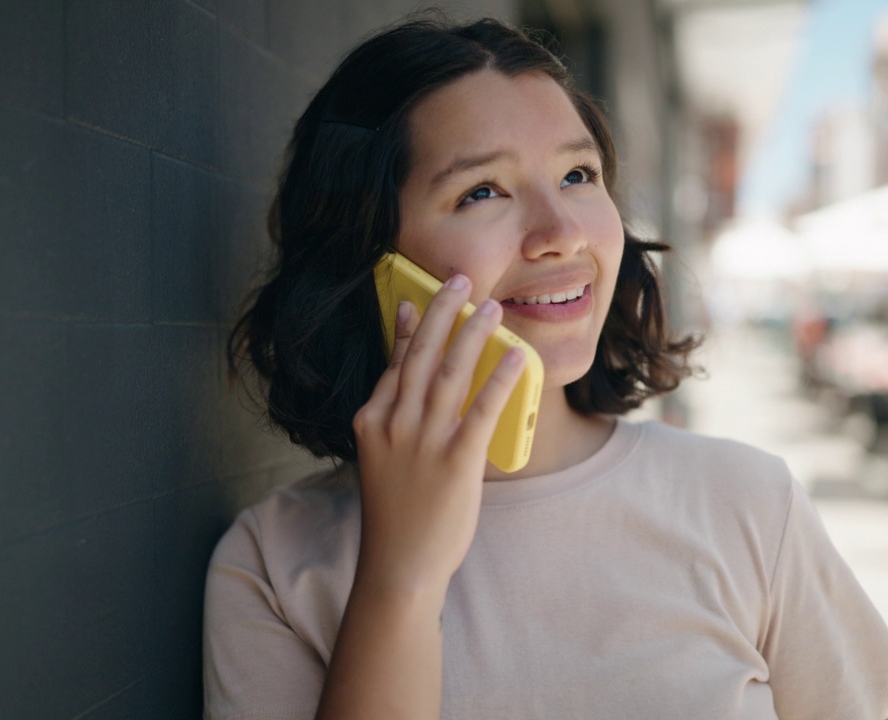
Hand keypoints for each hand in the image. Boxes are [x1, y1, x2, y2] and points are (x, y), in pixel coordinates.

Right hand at [351, 274, 524, 596]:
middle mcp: (394, 423)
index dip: (409, 330)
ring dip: (473, 333)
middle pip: (421, 355)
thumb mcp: (379, 462)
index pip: (394, 364)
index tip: (415, 301)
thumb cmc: (394, 517)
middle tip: (458, 280)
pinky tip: (516, 355)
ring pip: (451, 372)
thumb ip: (393, 425)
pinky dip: (500, 377)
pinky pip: (481, 407)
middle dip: (441, 312)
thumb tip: (414, 394)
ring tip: (491, 307)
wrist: (398, 565)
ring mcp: (423, 440)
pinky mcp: (456, 459)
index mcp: (371, 421)